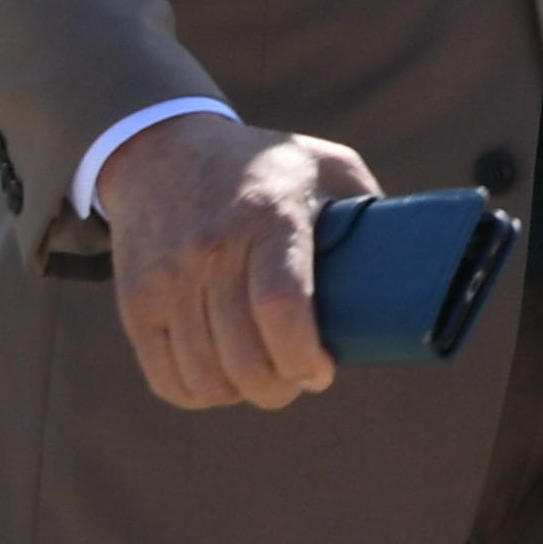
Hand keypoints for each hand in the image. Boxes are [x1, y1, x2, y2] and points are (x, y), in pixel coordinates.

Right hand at [94, 112, 368, 411]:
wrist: (160, 149)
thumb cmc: (259, 165)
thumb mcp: (322, 163)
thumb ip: (366, 203)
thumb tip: (407, 262)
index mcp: (269, 216)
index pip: (282, 305)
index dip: (304, 356)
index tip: (323, 372)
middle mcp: (213, 248)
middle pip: (244, 354)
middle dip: (279, 387)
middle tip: (297, 381)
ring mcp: (167, 278)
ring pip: (205, 374)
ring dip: (241, 394)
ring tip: (261, 380)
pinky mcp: (135, 301)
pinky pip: (164, 377)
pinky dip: (198, 394)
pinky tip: (220, 382)